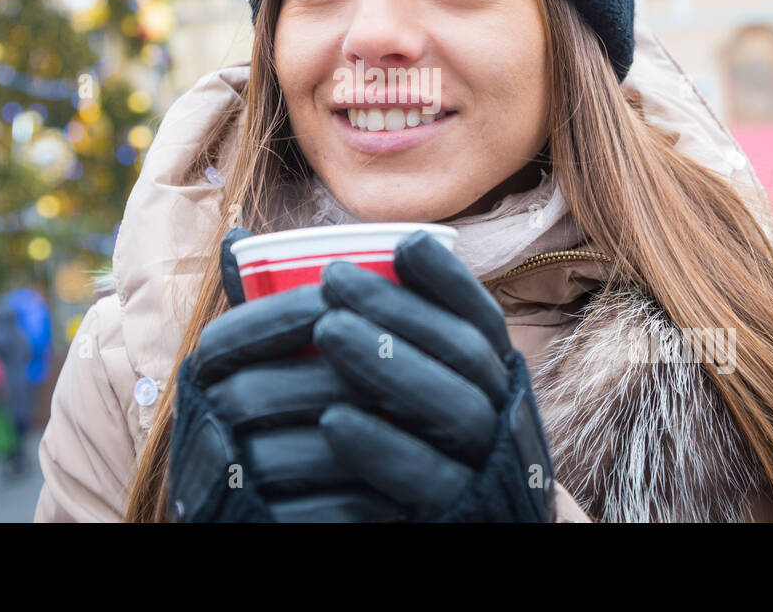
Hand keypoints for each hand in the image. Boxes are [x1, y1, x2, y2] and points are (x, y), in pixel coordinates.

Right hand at [167, 227, 405, 521]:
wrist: (257, 508)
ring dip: (346, 436)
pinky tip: (400, 485)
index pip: (225, 339)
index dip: (281, 315)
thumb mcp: (259, 366)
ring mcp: (216, 490)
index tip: (340, 293)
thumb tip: (241, 235)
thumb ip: (263, 308)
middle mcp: (196, 434)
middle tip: (392, 355)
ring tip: (409, 415)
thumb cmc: (274, 422)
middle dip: (325, 373)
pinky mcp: (250, 528)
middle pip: (252, 396)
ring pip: (276, 457)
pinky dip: (351, 500)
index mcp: (199, 385)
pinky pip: (299, 518)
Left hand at [312, 230, 557, 521]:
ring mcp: (488, 468)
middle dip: (401, 309)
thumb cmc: (413, 459)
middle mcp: (503, 419)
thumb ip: (375, 343)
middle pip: (465, 353)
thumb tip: (269, 262)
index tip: (405, 243)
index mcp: (494, 384)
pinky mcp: (461, 513)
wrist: (465, 530)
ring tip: (328, 331)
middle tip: (334, 279)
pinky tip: (333, 422)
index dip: (450, 280)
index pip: (482, 322)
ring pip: (455, 406)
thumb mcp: (409, 399)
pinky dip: (384, 446)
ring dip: (391, 362)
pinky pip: (429, 476)